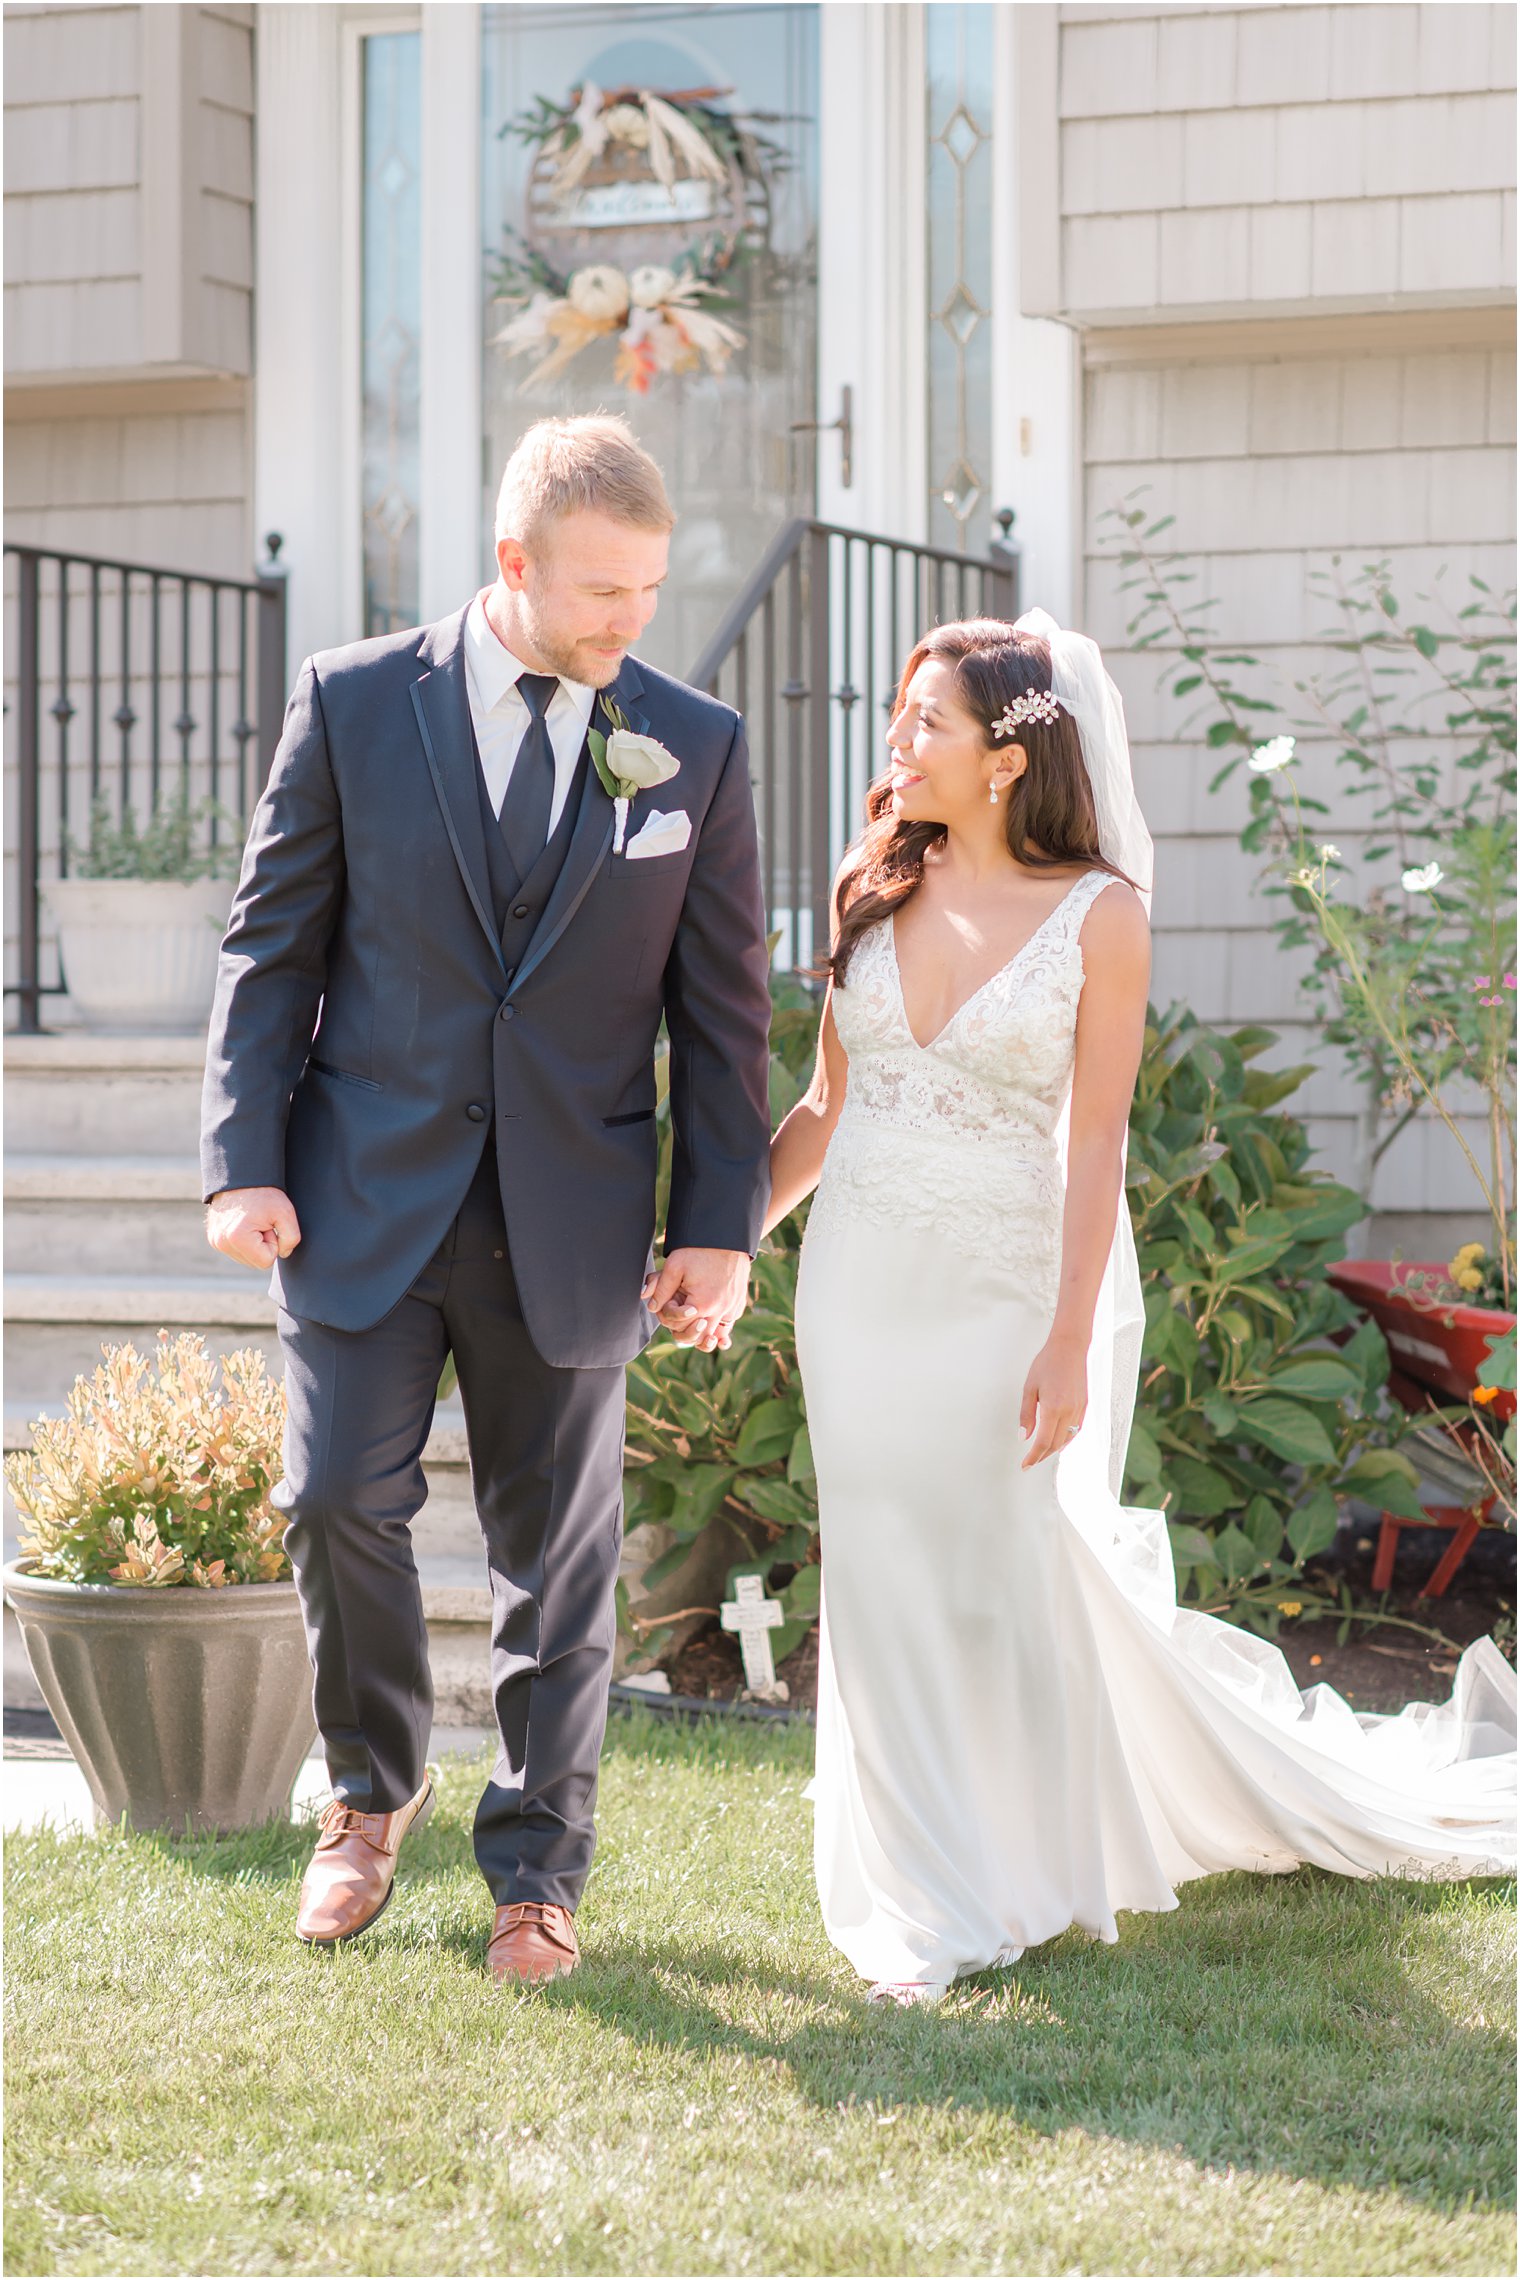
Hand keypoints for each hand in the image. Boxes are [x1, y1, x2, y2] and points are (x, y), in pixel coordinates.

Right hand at [205, 1186, 301, 1269]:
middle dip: (263, 1245)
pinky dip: (245, 1242)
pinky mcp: (214, 1239)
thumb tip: (283, 1254)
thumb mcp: (286, 1212)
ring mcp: (215, 1242)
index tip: (269, 1225)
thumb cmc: (264, 1194)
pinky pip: (237, 1252)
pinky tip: (245, 1225)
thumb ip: (292, 1238)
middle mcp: (222, 1243)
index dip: (274, 1243)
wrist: (241, 1177)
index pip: (266, 1261)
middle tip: (261, 1223)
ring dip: (254, 1244)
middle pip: (255, 1263)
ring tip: (253, 1222)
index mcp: (237, 1238)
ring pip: (246, 1259)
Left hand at [642, 1248, 750, 1352]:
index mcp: (702, 1305)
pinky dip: (719, 1320)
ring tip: (695, 1320)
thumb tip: (651, 1306)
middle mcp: (721, 1310)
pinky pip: (729, 1320)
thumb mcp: (674, 1266)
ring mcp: (733, 1306)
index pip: (683, 1328)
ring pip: (717, 1331)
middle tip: (681, 1314)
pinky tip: (710, 1311)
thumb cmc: (699, 1249)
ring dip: (705, 1330)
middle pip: (701, 1336)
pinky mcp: (740, 1301)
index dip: (672, 1318)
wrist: (727, 1236)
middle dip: (688, 1329)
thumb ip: (661, 1289)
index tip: (671, 1302)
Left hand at [1019, 1333, 1086, 1468]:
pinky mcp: (1085, 1405)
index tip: (1024, 1466)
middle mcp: (1069, 1412)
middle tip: (1030, 1461)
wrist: (1070, 1347)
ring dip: (1054, 1449)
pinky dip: (1066, 1439)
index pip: (1043, 1442)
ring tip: (1041, 1453)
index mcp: (1053, 1408)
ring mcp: (1080, 1409)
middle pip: (1056, 1444)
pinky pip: (1076, 1429)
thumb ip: (1027, 1415)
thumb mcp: (1029, 1388)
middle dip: (1042, 1456)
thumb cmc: (1047, 1363)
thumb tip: (1024, 1438)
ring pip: (1067, 1439)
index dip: (1033, 1457)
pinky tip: (1058, 1440)